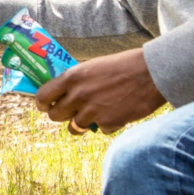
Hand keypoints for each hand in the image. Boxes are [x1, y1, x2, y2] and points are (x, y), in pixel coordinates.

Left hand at [34, 49, 164, 133]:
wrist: (151, 73)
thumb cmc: (124, 65)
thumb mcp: (94, 66)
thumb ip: (77, 80)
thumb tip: (63, 93)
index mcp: (72, 77)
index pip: (42, 96)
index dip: (42, 103)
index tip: (45, 105)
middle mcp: (78, 96)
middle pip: (55, 115)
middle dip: (61, 114)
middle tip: (70, 110)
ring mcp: (92, 111)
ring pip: (74, 127)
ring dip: (82, 122)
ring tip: (94, 112)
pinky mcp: (107, 123)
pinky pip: (98, 129)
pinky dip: (105, 124)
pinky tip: (116, 111)